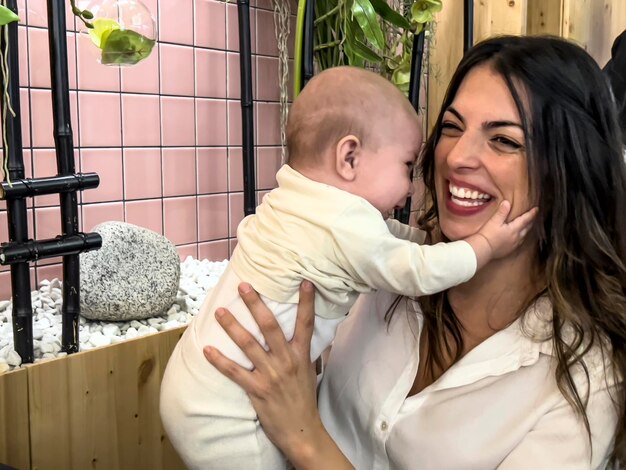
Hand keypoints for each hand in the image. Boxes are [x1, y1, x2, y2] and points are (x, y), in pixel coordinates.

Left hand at [203, 281, 324, 462]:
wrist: (301, 431)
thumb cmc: (304, 399)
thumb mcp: (308, 371)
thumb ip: (301, 351)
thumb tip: (298, 332)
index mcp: (301, 355)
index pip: (306, 323)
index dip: (306, 302)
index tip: (303, 281)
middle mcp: (286, 361)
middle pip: (270, 326)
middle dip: (255, 304)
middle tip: (244, 286)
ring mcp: (271, 375)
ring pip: (248, 344)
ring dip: (232, 326)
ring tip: (220, 311)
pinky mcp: (257, 390)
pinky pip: (234, 372)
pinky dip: (220, 360)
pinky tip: (207, 349)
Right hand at [466, 201, 537, 268]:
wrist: (482, 250)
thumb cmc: (487, 235)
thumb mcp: (494, 221)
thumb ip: (502, 212)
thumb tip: (507, 202)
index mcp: (514, 229)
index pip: (526, 219)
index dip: (531, 214)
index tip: (536, 209)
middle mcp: (516, 237)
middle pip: (527, 228)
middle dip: (530, 222)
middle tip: (533, 217)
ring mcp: (513, 245)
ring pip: (524, 236)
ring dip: (526, 230)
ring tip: (526, 227)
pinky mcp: (509, 250)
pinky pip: (519, 243)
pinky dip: (521, 238)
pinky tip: (518, 238)